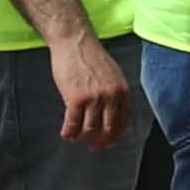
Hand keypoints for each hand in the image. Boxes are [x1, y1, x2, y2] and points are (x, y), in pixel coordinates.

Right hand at [46, 28, 130, 150]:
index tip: (107, 142)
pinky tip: (66, 134)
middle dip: (100, 142)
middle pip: (108, 129)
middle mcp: (111, 97)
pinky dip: (69, 132)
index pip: (123, 123)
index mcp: (122, 91)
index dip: (115, 137)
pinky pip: (73, 123)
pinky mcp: (76, 98)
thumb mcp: (113, 75)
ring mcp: (94, 98)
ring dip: (82, 138)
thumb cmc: (91, 57)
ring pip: (89, 129)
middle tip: (92, 146)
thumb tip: (113, 114)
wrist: (75, 42)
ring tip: (75, 138)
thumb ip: (115, 93)